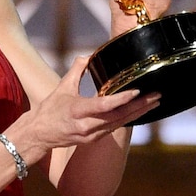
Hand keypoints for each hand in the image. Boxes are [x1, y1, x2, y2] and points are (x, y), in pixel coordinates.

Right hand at [26, 56, 160, 155]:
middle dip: (140, 106)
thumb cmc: (49, 109)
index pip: (104, 105)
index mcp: (77, 110)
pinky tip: (139, 112)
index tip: (137, 91)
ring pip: (120, 124)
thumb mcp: (61, 87)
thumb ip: (76, 71)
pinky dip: (128, 119)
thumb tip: (86, 56)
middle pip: (118, 117)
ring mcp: (91, 135)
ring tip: (154, 102)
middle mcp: (86, 125)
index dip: (122, 99)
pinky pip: (115, 128)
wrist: (38, 134)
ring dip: (138, 113)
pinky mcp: (94, 139)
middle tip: (157, 96)